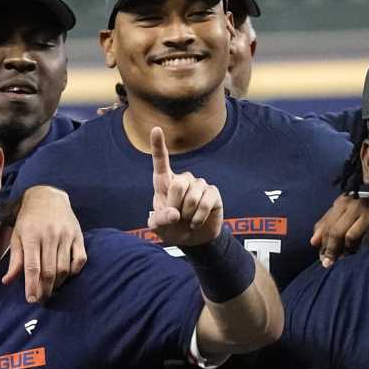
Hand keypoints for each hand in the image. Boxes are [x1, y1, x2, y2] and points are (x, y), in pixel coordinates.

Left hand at [4, 185, 87, 301]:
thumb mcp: (17, 237)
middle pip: (49, 271)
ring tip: (51, 288)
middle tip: (41, 299)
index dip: (32, 286)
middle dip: (45, 289)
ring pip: (64, 268)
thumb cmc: (28, 220)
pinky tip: (66, 275)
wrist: (48, 196)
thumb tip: (7, 282)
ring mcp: (66, 235)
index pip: (32, 267)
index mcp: (31, 237)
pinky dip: (74, 271)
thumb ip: (15, 260)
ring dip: (58, 283)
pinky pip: (80, 259)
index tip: (31, 300)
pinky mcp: (78, 235)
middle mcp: (50, 236)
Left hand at [146, 127, 224, 248]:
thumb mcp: (158, 228)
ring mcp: (200, 185)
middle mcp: (183, 179)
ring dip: (187, 214)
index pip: (161, 162)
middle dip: (175, 206)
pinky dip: (198, 217)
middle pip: (178, 184)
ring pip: (192, 196)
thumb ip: (159, 220)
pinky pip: (205, 202)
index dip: (158, 146)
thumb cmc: (172, 229)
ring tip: (186, 220)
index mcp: (165, 183)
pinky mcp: (213, 193)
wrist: (193, 239)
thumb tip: (174, 214)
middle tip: (176, 218)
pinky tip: (195, 222)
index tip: (156, 129)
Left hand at [310, 192, 368, 267]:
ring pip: (340, 233)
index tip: (322, 257)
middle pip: (330, 230)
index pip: (324, 224)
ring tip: (344, 256)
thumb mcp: (346, 214)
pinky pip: (353, 234)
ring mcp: (360, 207)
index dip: (321, 242)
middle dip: (328, 249)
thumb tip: (313, 242)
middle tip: (329, 263)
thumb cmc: (368, 208)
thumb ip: (328, 225)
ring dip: (339, 249)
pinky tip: (355, 249)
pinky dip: (351, 245)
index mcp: (341, 202)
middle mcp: (348, 202)